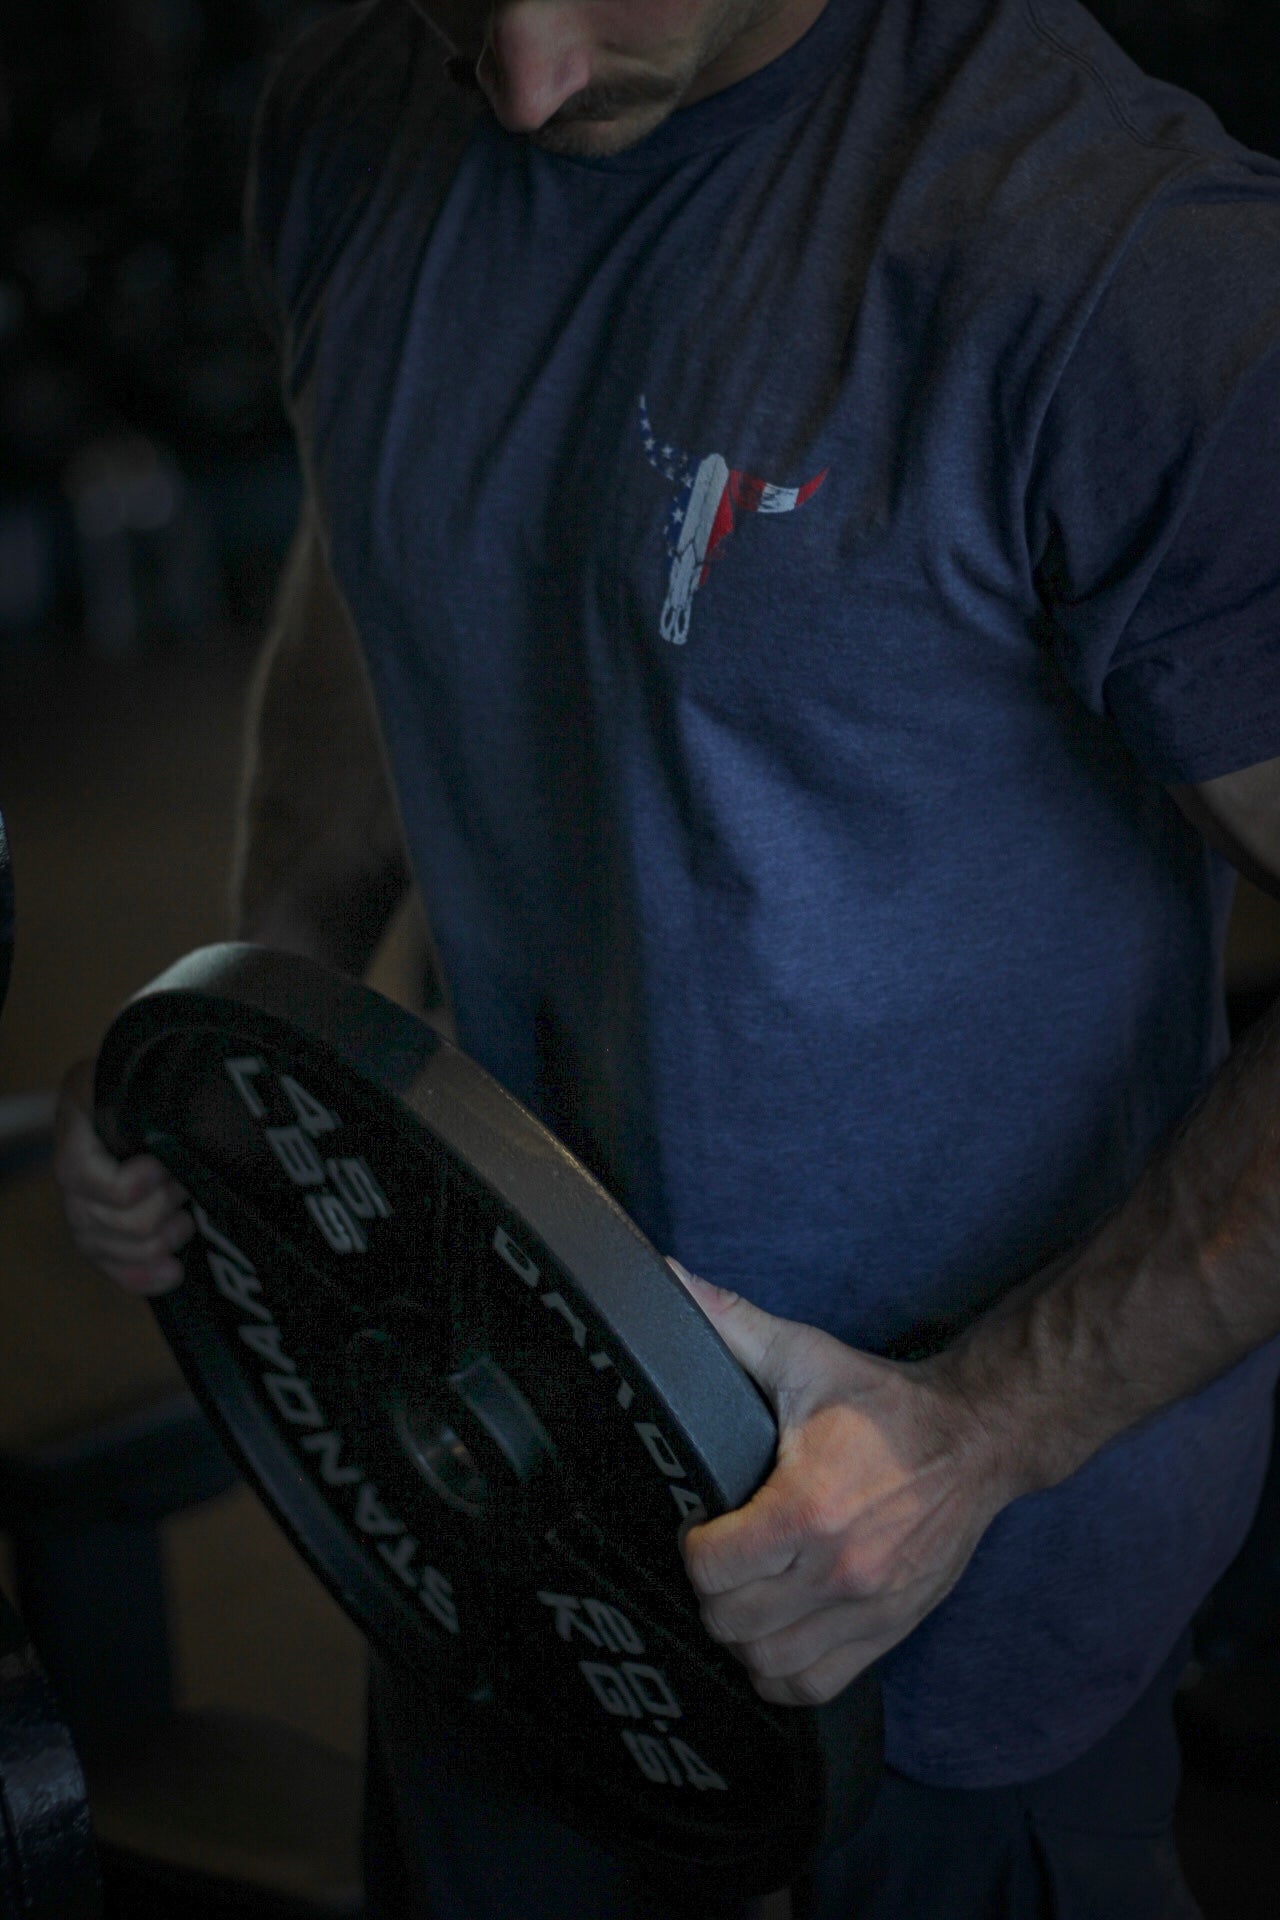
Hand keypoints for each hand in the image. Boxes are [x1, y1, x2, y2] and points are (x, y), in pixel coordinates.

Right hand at [54, 1058, 191, 1292]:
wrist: (166, 1086)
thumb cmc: (163, 1071)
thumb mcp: (153, 1066)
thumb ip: (154, 1087)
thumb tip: (175, 1111)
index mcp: (79, 1119)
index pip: (80, 1175)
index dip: (126, 1185)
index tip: (162, 1169)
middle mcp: (75, 1167)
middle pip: (103, 1221)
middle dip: (157, 1208)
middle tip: (186, 1184)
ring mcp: (86, 1204)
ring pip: (111, 1248)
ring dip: (159, 1238)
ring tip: (186, 1214)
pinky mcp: (107, 1230)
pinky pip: (113, 1267)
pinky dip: (141, 1276)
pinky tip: (171, 1274)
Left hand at [671, 1263, 1012, 1706]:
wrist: (976, 1439)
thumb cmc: (883, 1402)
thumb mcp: (804, 1355)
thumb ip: (730, 1321)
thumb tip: (664, 1275)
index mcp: (809, 1506)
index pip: (710, 1567)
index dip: (691, 1546)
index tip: (700, 1524)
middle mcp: (839, 1570)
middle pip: (731, 1621)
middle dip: (709, 1592)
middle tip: (717, 1558)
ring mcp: (868, 1609)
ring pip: (767, 1663)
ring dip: (740, 1638)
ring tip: (741, 1595)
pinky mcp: (890, 1629)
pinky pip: (815, 1687)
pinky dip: (781, 1674)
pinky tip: (773, 1637)